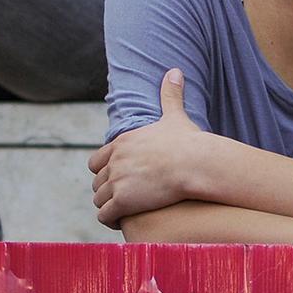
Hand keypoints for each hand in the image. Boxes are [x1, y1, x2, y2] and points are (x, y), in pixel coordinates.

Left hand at [88, 68, 208, 226]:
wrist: (195, 163)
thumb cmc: (188, 142)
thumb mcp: (175, 116)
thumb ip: (170, 95)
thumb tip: (175, 71)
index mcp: (122, 143)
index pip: (97, 161)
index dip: (106, 172)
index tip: (119, 179)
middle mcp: (115, 160)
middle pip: (97, 181)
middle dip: (107, 191)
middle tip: (122, 199)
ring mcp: (117, 181)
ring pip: (99, 199)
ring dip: (109, 206)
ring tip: (122, 213)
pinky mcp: (122, 200)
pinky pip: (104, 214)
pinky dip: (110, 219)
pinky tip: (121, 222)